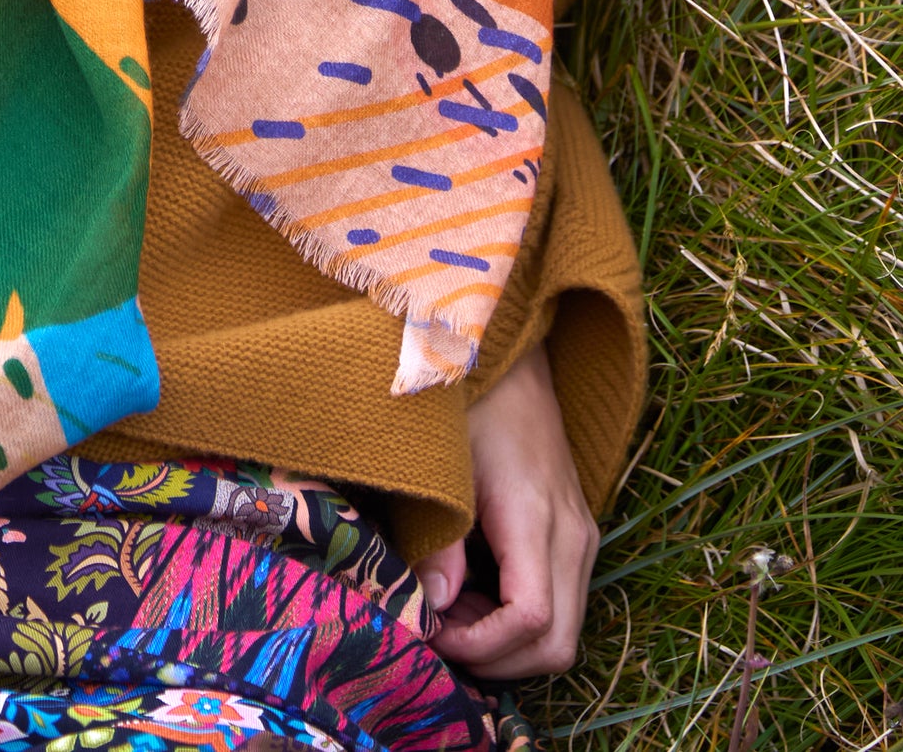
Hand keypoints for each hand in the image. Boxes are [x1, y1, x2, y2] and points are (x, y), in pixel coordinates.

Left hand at [416, 341, 597, 677]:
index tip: (434, 633)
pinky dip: (519, 621)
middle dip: (498, 661)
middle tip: (442, 638)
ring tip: (452, 615)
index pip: (533, 620)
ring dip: (508, 644)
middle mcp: (572, 535)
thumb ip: (444, 540)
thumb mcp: (447, 466)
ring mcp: (580, 535)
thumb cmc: (470, 401)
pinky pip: (561, 603)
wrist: (510, 354)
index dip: (483, 645)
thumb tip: (434, 609)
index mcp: (537, 517)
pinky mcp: (575, 533)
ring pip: (563, 632)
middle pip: (557, 644)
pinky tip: (473, 594)